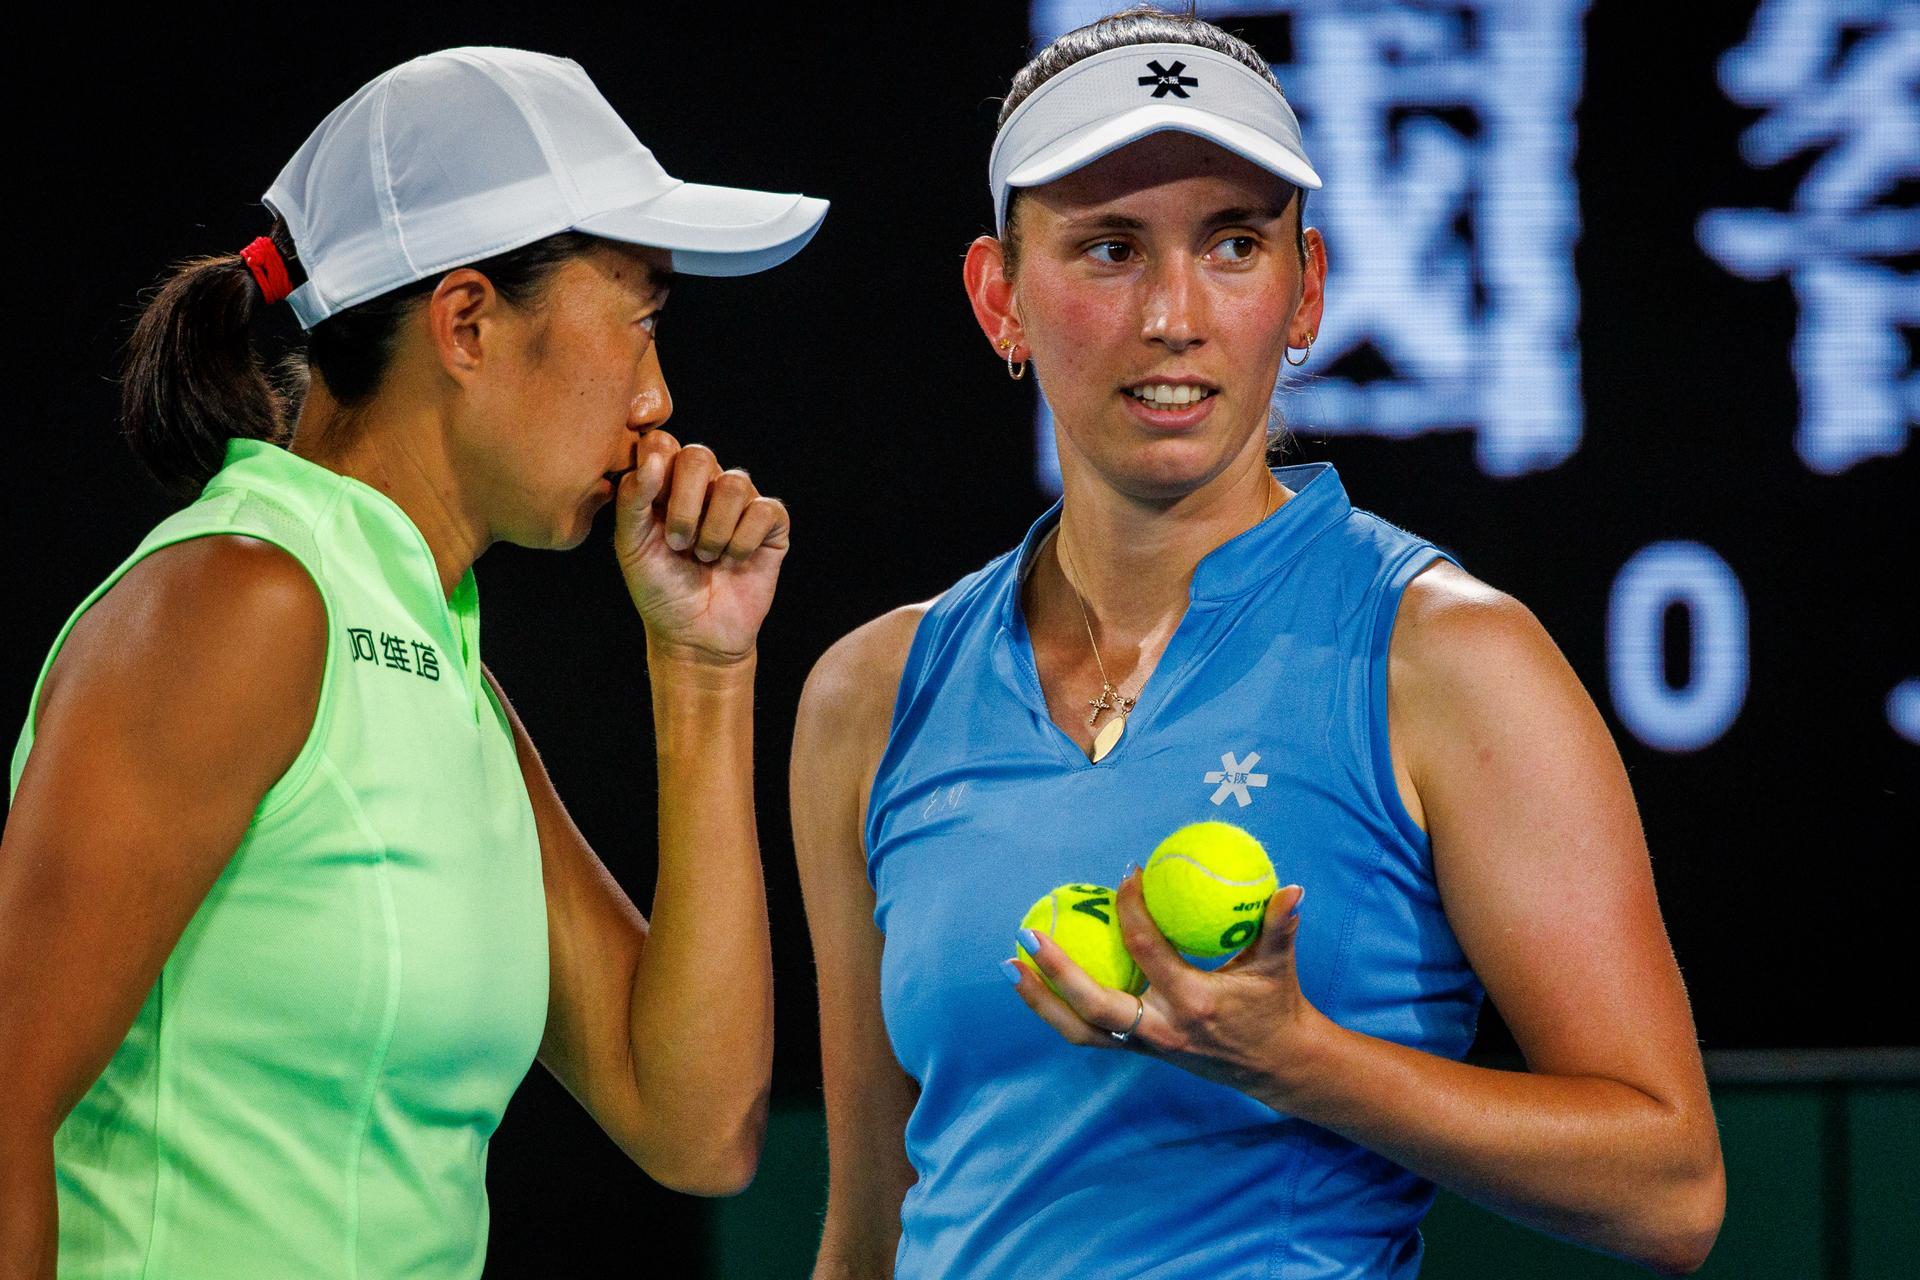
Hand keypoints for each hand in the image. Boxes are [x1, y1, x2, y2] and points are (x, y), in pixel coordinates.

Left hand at [613, 430, 789, 665]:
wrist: (694, 635)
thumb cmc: (659, 589)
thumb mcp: (631, 545)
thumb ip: (633, 498)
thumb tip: (654, 458)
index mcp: (666, 483)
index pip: (661, 442)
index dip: (655, 469)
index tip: (650, 512)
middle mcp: (705, 486)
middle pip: (699, 455)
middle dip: (685, 505)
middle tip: (677, 542)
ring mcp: (739, 503)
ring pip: (734, 484)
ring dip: (714, 530)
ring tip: (705, 558)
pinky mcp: (770, 524)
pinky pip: (764, 510)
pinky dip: (743, 541)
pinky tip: (733, 561)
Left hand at [1007, 868, 1315, 1099]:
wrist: (1277, 1066)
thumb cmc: (1276, 1006)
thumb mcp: (1277, 966)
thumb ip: (1280, 926)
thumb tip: (1291, 888)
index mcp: (1192, 1000)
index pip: (1147, 949)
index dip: (1131, 909)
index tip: (1124, 875)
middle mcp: (1161, 1027)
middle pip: (1094, 1002)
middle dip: (1057, 970)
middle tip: (1027, 934)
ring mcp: (1146, 1044)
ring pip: (1081, 1029)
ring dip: (1042, 1001)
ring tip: (1012, 966)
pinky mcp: (1140, 1051)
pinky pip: (1089, 1035)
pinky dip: (1058, 1013)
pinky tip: (1035, 986)